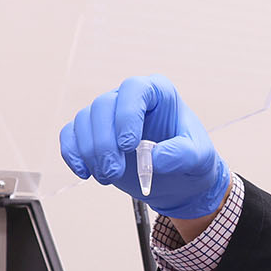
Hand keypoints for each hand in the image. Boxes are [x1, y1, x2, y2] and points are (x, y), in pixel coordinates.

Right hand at [57, 75, 230, 221]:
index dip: (126, 114)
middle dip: (104, 142)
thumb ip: (181, 155)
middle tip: (113, 172)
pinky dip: (72, 153)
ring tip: (107, 177)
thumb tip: (154, 159)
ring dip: (89, 152)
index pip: (134, 89)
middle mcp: (129, 99)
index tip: (129, 145)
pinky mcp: (94, 134)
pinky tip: (84, 172)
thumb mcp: (199, 158)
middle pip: (102, 106)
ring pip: (84, 120)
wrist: (180, 181)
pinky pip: (71, 134)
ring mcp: (109, 115)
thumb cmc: (192, 161)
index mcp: (157, 93)